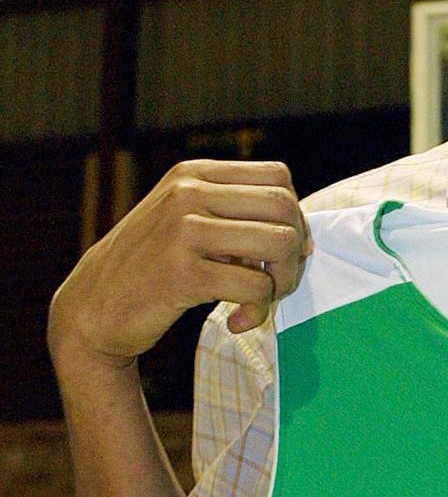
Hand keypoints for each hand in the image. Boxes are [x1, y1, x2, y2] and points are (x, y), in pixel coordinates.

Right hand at [49, 159, 311, 370]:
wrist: (94, 307)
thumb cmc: (152, 268)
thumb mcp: (186, 222)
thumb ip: (233, 217)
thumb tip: (303, 237)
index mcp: (193, 175)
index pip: (278, 178)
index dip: (295, 217)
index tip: (284, 252)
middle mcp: (187, 192)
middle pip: (285, 208)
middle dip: (294, 253)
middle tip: (276, 283)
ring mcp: (182, 230)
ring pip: (279, 243)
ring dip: (282, 283)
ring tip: (259, 301)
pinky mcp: (181, 273)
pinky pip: (255, 287)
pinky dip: (257, 312)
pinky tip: (235, 322)